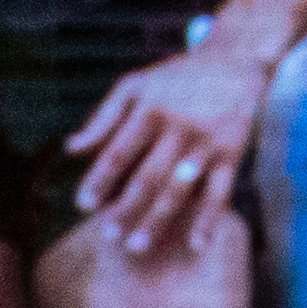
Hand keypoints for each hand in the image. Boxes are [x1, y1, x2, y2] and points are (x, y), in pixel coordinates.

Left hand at [67, 38, 279, 256]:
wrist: (234, 61)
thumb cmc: (177, 76)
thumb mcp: (135, 85)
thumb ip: (103, 117)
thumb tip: (72, 149)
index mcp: (149, 110)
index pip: (117, 152)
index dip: (98, 180)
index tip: (83, 206)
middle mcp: (177, 127)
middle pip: (147, 176)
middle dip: (126, 208)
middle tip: (109, 237)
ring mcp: (206, 142)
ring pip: (179, 188)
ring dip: (159, 220)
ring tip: (138, 246)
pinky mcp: (232, 152)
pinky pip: (220, 192)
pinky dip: (208, 220)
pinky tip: (197, 245)